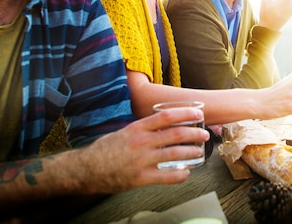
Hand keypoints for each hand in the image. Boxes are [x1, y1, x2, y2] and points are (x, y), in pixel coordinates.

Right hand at [81, 107, 208, 192]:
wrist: (86, 169)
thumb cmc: (104, 150)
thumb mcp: (124, 132)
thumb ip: (142, 129)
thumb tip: (161, 125)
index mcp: (137, 128)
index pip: (166, 116)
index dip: (185, 114)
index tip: (198, 113)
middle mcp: (141, 142)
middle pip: (175, 134)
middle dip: (194, 134)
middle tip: (205, 134)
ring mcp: (142, 160)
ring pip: (174, 154)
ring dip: (191, 153)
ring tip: (199, 152)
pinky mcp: (141, 178)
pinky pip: (166, 176)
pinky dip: (179, 175)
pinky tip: (186, 173)